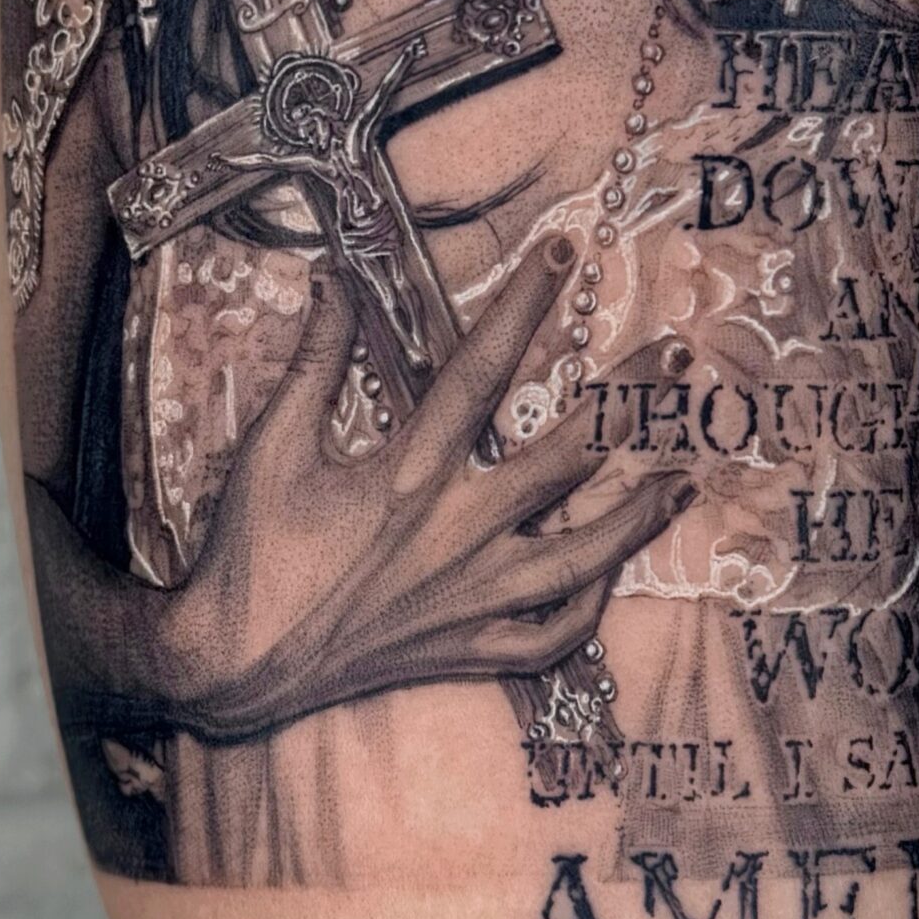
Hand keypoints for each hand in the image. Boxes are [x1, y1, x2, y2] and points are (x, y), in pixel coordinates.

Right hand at [153, 236, 694, 739]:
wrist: (230, 664)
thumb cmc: (250, 552)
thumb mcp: (272, 445)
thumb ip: (314, 360)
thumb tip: (332, 281)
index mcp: (407, 472)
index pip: (481, 371)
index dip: (525, 304)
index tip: (567, 253)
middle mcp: (454, 532)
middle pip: (568, 456)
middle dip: (628, 400)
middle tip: (680, 355)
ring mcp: (470, 597)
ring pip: (583, 555)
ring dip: (640, 515)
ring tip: (687, 476)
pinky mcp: (468, 649)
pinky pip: (550, 633)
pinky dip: (589, 604)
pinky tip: (613, 572)